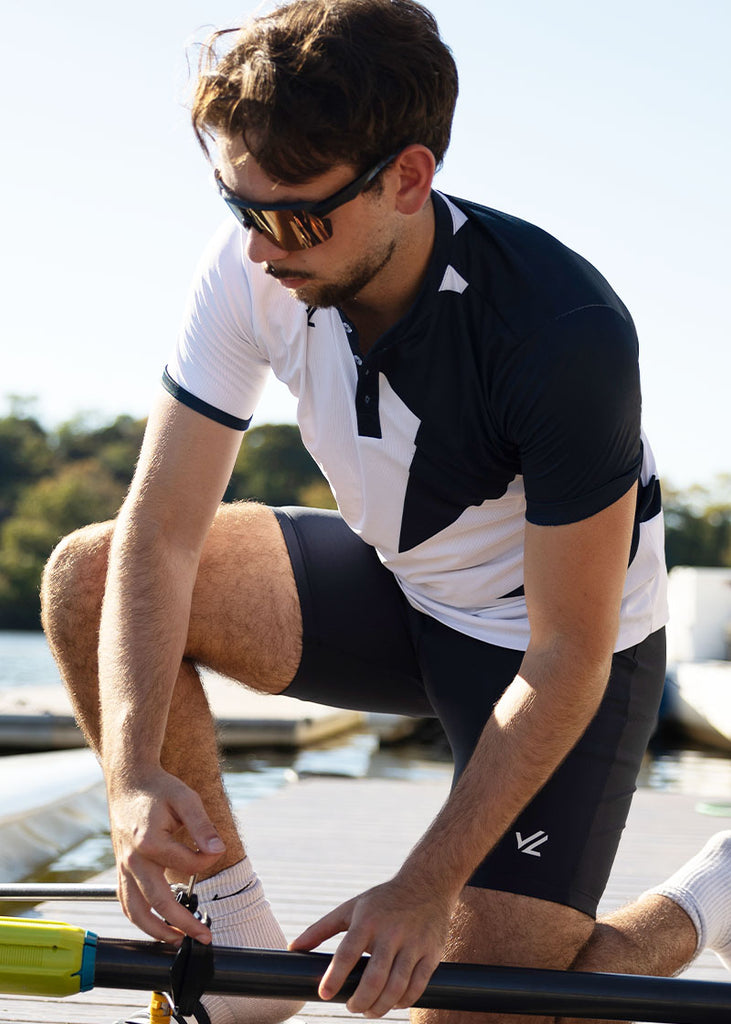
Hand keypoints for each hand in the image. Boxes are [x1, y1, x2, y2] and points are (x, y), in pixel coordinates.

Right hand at [107, 768, 225, 943]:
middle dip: (182, 924)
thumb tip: (217, 851)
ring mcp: (124, 867)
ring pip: (136, 911)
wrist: (129, 782)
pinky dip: (140, 920)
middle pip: (158, 901)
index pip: (187, 865)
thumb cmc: (159, 789)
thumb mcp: (186, 799)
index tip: (216, 850)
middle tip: (204, 936)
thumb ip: (202, 826)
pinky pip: (126, 902)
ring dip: (157, 931)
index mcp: (150, 841)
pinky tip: (157, 927)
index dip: (206, 861)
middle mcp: (133, 859)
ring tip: (179, 942)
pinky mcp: (120, 870)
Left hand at [289, 873, 453, 1016]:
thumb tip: (293, 948)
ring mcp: (413, 943)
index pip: (347, 953)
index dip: (335, 977)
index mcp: (367, 920)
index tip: (324, 994)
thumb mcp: (350, 908)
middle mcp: (391, 932)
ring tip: (369, 1010)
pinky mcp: (431, 953)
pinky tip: (393, 1003)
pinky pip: (417, 986)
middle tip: (351, 1006)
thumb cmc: (382, 900)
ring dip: (380, 1007)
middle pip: (374, 978)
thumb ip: (321, 929)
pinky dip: (403, 1002)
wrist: (427, 883)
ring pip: (396, 987)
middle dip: (359, 1001)